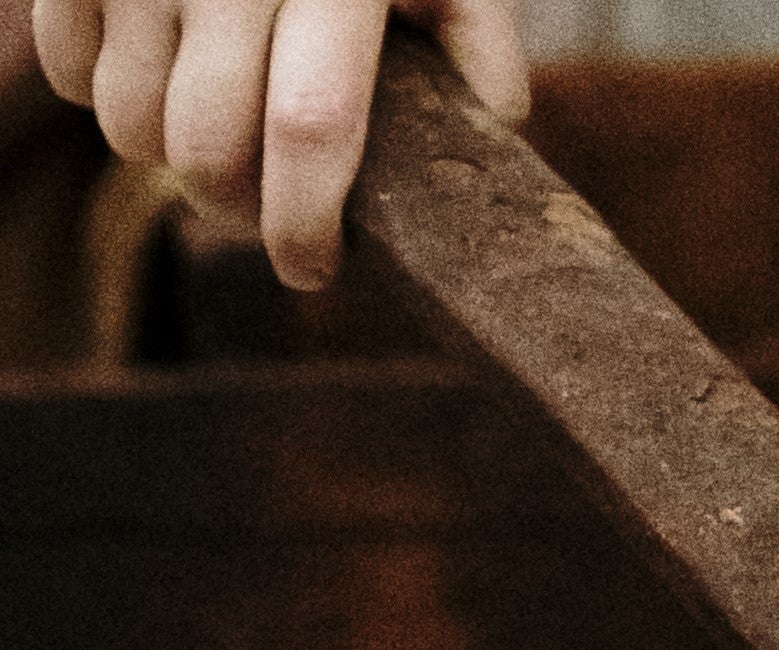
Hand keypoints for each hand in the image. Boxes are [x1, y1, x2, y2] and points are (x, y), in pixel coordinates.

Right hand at [37, 0, 526, 290]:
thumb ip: (473, 36)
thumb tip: (498, 123)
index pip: (310, 127)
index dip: (305, 221)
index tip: (312, 272)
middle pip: (204, 147)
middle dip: (229, 209)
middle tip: (258, 216)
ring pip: (128, 124)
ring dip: (165, 159)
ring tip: (211, 139)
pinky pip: (67, 71)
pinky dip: (101, 96)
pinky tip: (154, 75)